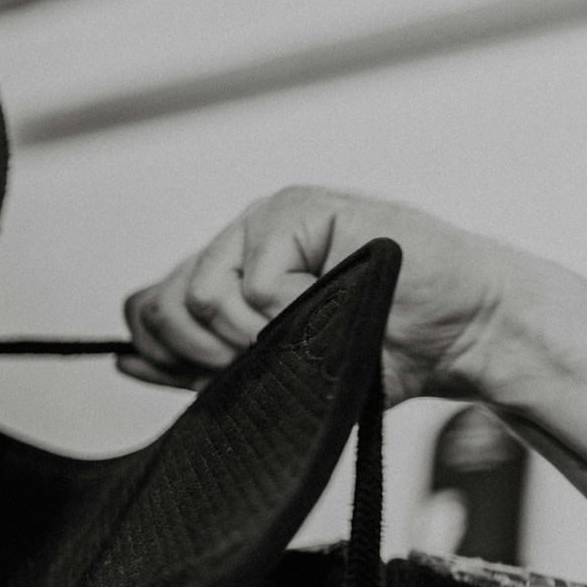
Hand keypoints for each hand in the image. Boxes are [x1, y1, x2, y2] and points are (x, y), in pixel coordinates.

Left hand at [120, 186, 586, 549]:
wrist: (463, 335)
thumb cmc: (379, 352)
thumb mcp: (276, 370)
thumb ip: (198, 364)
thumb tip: (123, 360)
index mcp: (229, 269)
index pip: (148, 308)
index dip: (164, 355)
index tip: (213, 377)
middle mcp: (239, 239)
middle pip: (160, 305)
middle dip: (205, 356)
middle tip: (272, 358)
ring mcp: (268, 219)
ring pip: (201, 296)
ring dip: (252, 337)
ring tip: (307, 333)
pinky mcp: (301, 209)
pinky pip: (253, 284)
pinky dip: (289, 313)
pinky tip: (331, 304)